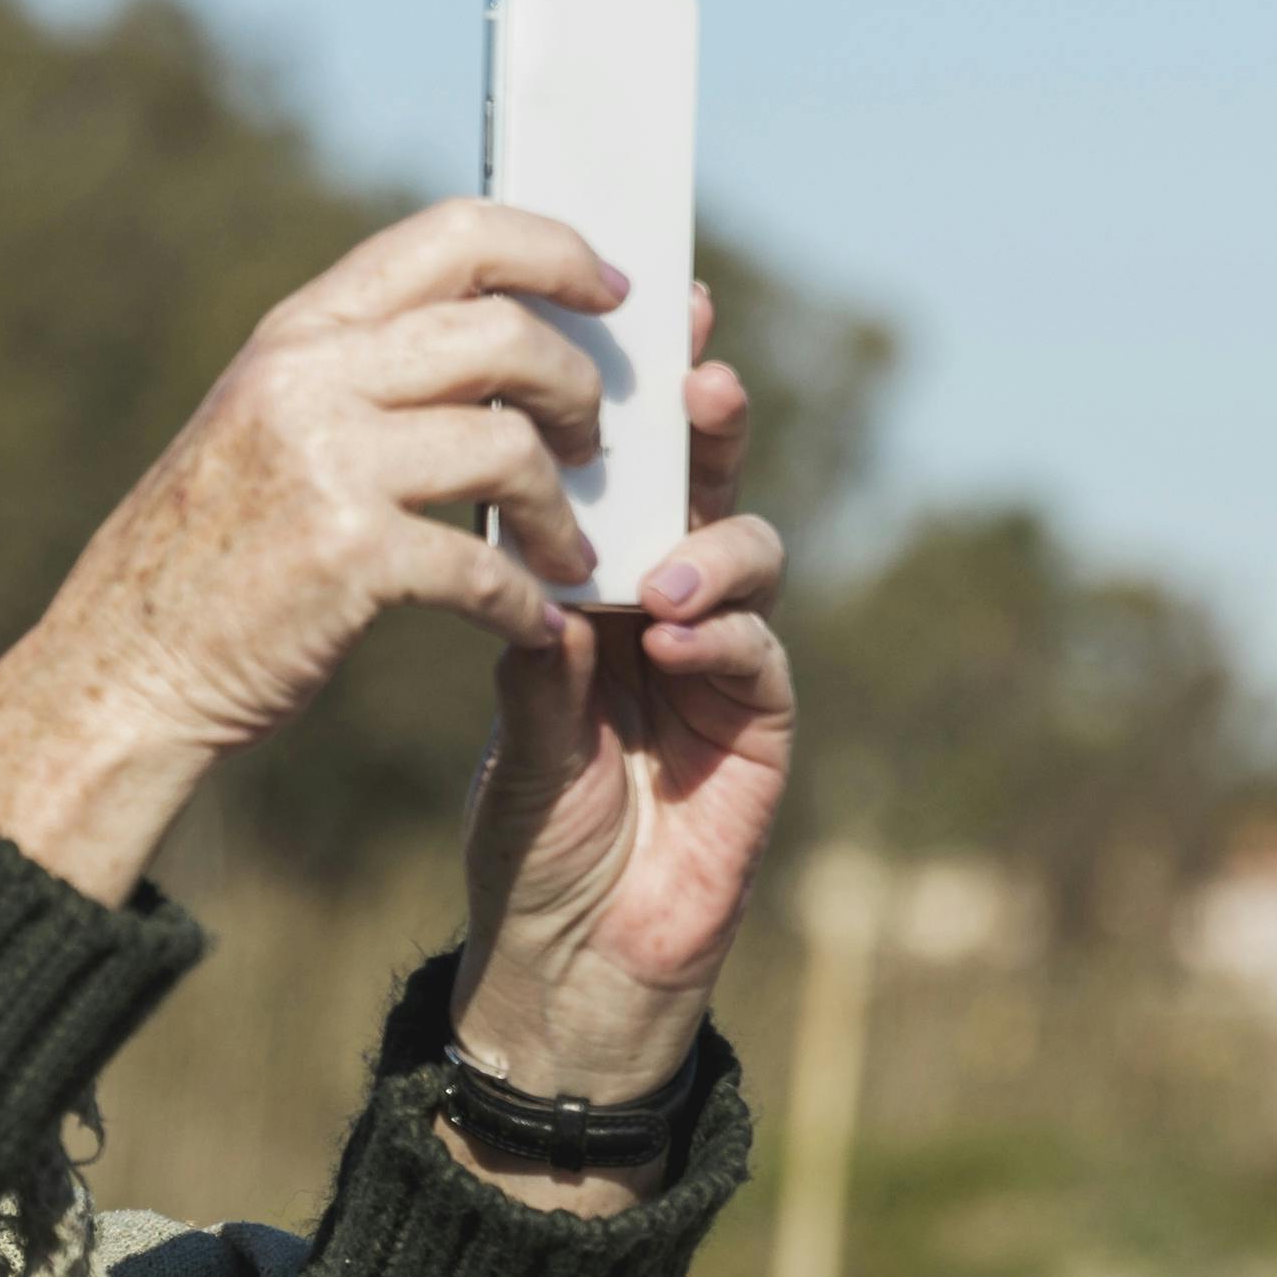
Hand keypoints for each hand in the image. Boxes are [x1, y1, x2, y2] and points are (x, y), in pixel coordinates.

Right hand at [0, 201, 626, 900]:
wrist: (124, 668)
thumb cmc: (211, 554)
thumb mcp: (265, 424)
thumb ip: (357, 370)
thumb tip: (494, 334)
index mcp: (297, 332)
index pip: (453, 234)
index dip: (554, 250)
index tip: (612, 290)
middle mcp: (307, 376)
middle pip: (503, 331)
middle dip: (578, 387)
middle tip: (596, 442)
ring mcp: (325, 463)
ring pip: (510, 445)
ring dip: (561, 510)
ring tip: (569, 552)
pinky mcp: (346, 558)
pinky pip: (485, 569)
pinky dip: (528, 605)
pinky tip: (537, 625)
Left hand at [444, 284, 794, 1202]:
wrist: (562, 963)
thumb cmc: (532, 836)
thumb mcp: (516, 723)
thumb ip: (535, 641)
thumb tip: (535, 550)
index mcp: (606, 590)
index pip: (628, 476)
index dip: (637, 398)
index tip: (632, 313)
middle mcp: (676, 611)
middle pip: (708, 489)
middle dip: (708, 426)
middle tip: (697, 372)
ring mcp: (727, 668)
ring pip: (750, 563)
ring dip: (711, 548)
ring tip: (658, 574)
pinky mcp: (760, 735)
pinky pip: (760, 662)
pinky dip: (724, 640)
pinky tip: (676, 641)